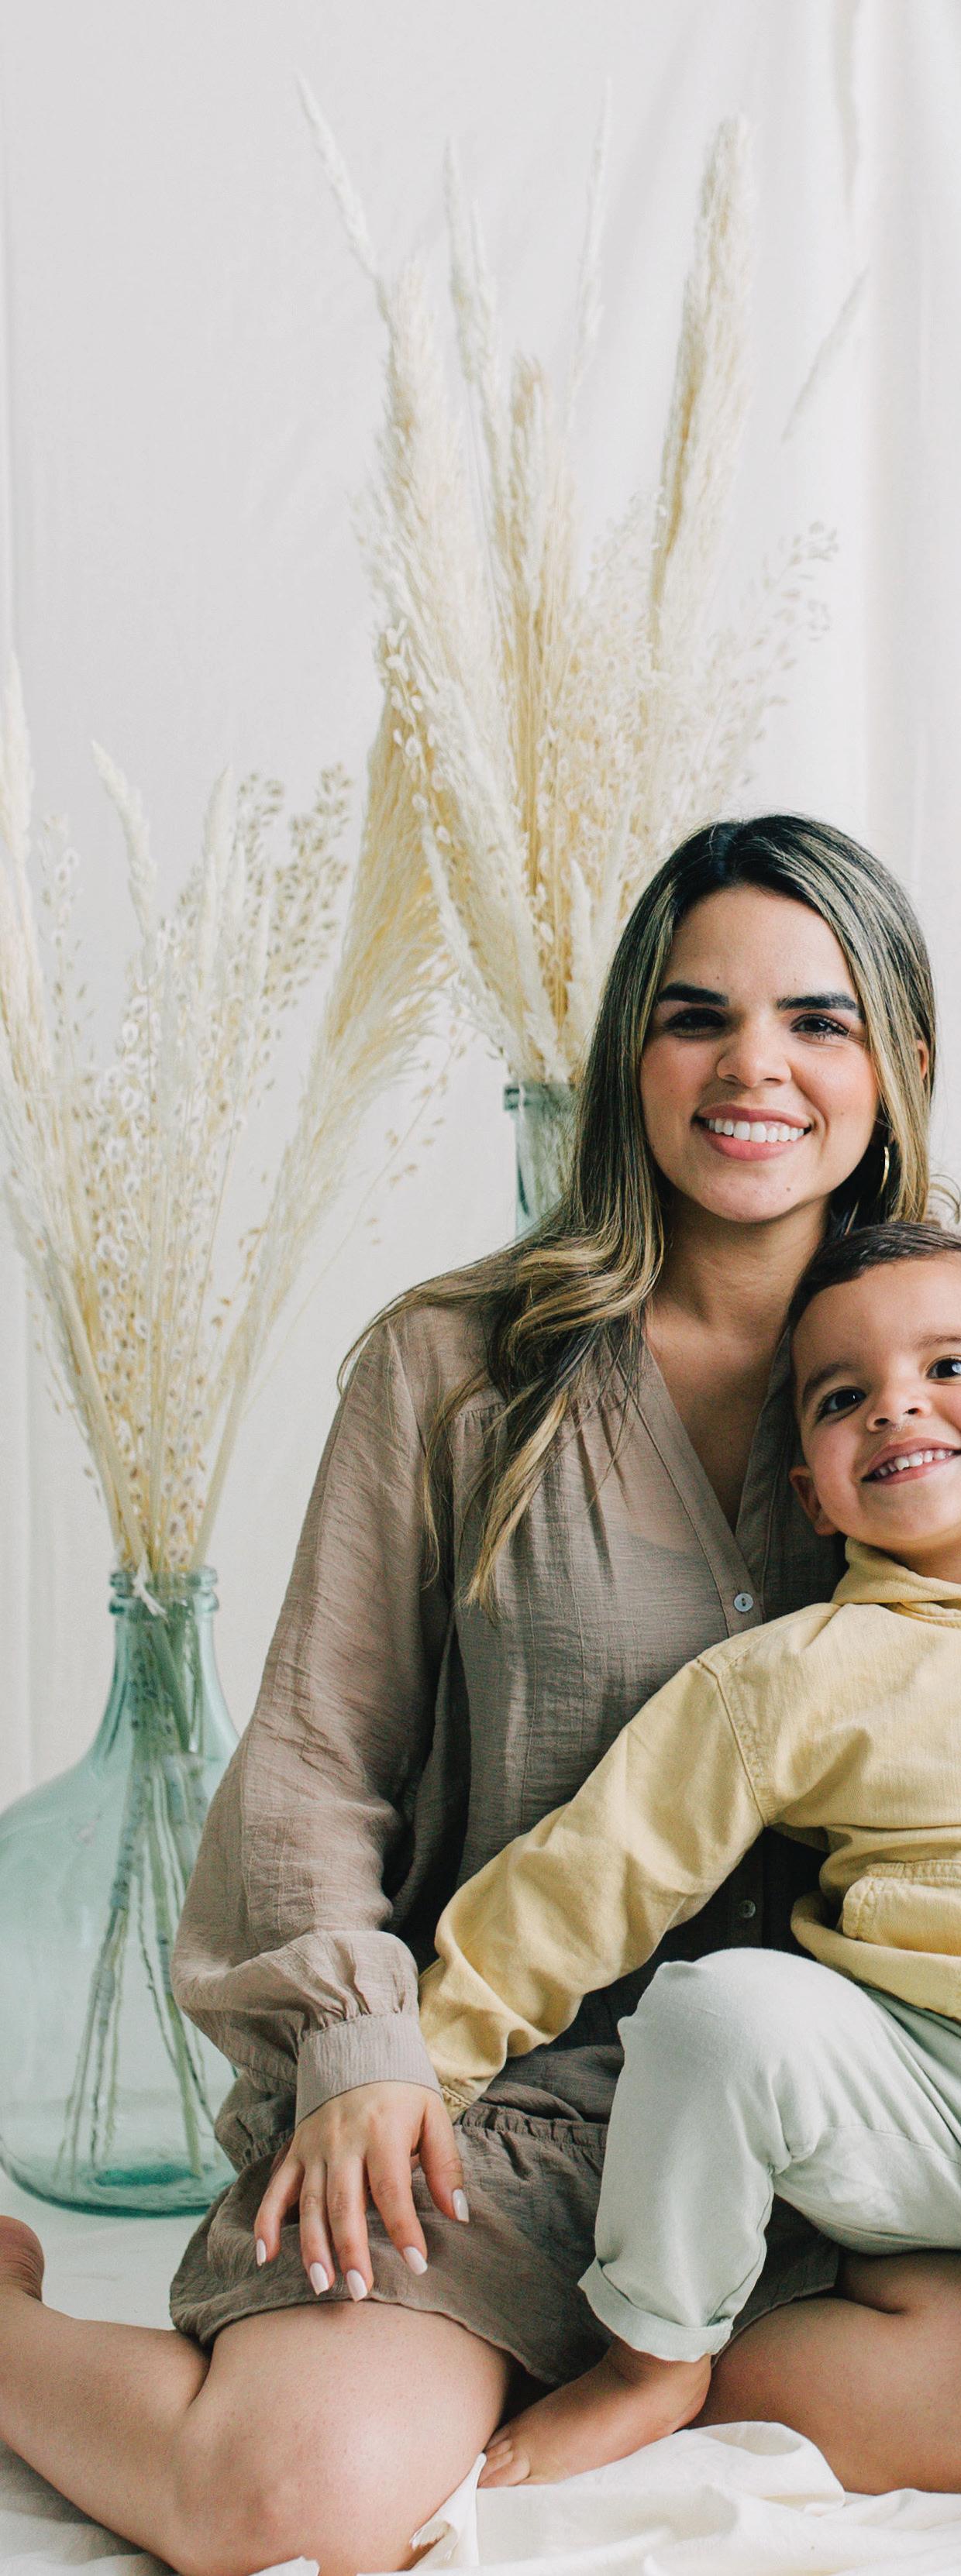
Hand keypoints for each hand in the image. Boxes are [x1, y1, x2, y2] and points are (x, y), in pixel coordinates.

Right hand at [252, 2080, 466, 2296]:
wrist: (356, 2045)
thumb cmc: (402, 2089)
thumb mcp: (433, 2115)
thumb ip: (445, 2165)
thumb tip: (458, 2215)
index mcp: (382, 2132)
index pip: (391, 2189)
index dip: (403, 2229)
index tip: (417, 2264)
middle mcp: (343, 2142)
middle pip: (344, 2203)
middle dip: (351, 2249)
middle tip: (359, 2290)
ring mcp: (314, 2147)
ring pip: (309, 2204)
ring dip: (312, 2246)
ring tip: (321, 2284)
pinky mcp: (295, 2151)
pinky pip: (276, 2190)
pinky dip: (266, 2223)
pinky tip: (264, 2257)